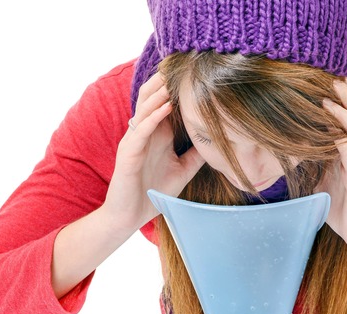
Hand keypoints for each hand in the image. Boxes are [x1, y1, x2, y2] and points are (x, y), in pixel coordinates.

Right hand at [102, 72, 204, 233]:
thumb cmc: (152, 193)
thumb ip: (196, 155)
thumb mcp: (183, 170)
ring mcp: (134, 141)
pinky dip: (153, 116)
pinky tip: (165, 106)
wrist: (129, 217)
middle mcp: (144, 133)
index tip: (195, 73)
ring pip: (145, 108)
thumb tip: (218, 143)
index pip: (166, 104)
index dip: (177, 88)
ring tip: (173, 78)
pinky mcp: (128, 153)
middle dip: (165, 82)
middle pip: (152, 98)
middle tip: (182, 64)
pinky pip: (140, 129)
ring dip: (159, 93)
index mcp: (157, 135)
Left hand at [316, 78, 346, 247]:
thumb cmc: (339, 204)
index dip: (341, 94)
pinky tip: (333, 131)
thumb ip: (312, 159)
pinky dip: (342, 139)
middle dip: (345, 92)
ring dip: (342, 111)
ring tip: (327, 95)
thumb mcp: (321, 176)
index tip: (326, 73)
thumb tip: (288, 146)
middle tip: (330, 73)